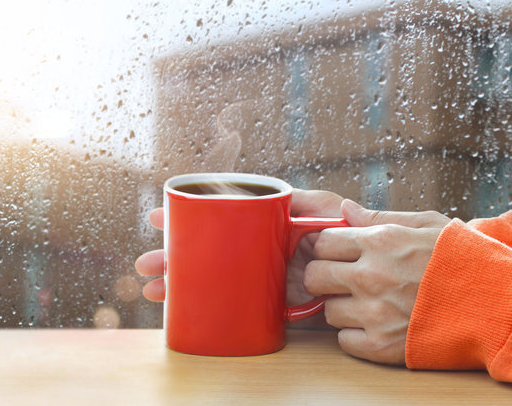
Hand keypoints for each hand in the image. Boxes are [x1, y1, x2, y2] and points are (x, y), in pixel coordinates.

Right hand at [134, 190, 345, 318]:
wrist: (366, 272)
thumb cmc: (348, 234)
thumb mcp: (331, 213)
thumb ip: (320, 205)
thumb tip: (317, 201)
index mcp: (261, 220)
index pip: (215, 214)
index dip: (186, 217)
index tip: (157, 219)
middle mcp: (253, 246)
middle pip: (205, 248)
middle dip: (172, 256)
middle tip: (145, 264)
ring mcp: (258, 273)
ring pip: (212, 276)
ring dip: (181, 283)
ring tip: (154, 291)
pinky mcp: (268, 299)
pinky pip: (232, 302)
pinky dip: (207, 306)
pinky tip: (183, 311)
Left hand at [304, 200, 450, 364]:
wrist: (499, 306)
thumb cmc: (465, 261)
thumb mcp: (428, 225)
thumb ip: (380, 218)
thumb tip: (345, 208)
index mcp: (380, 242)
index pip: (322, 242)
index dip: (328, 249)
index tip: (339, 255)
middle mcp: (371, 276)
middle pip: (313, 276)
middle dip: (324, 277)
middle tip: (344, 281)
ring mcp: (375, 313)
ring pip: (327, 310)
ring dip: (343, 308)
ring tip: (371, 305)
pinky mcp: (382, 346)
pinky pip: (343, 340)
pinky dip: (356, 335)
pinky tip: (378, 326)